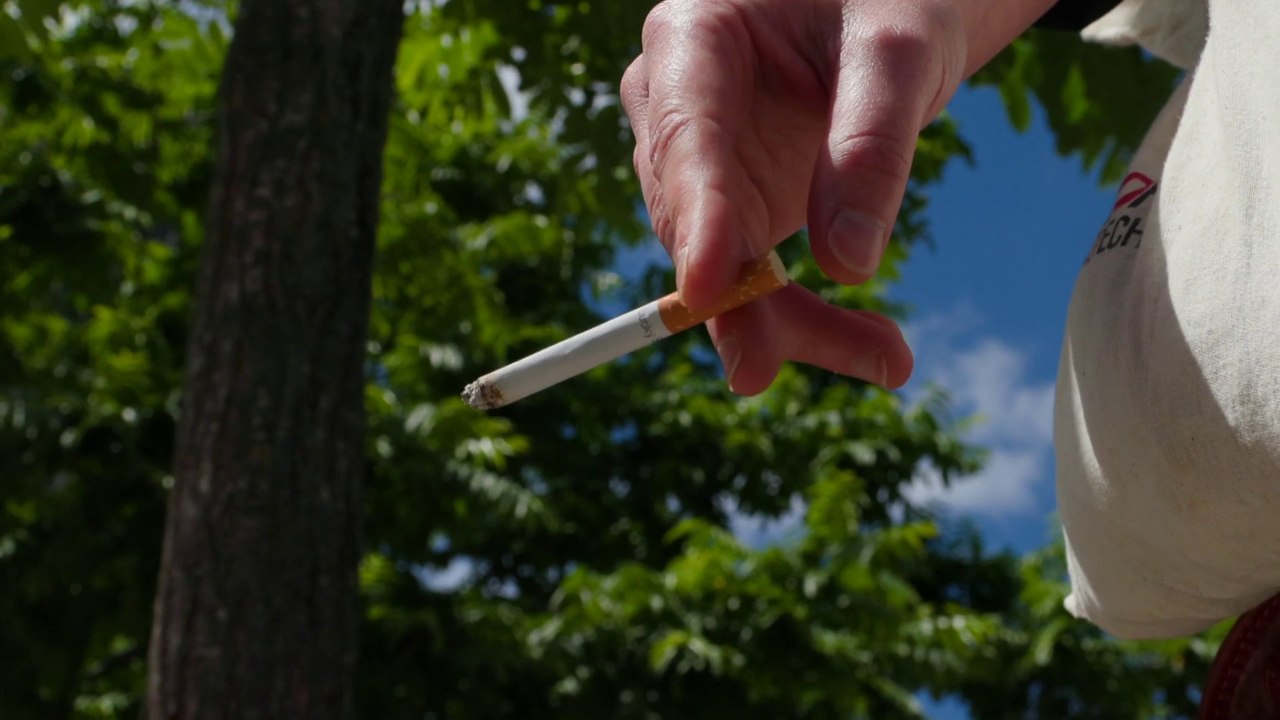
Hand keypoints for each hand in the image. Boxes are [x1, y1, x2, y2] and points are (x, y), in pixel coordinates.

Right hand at [621, 0, 1052, 393]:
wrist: (879, 8)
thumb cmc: (886, 0)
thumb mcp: (898, 51)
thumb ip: (871, 145)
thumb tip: (848, 269)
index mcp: (693, 38)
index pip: (686, 134)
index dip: (698, 214)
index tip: (708, 285)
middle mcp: (674, 108)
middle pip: (693, 222)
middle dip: (749, 301)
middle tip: (797, 366)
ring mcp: (699, 165)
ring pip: (719, 268)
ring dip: (791, 324)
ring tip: (889, 359)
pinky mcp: (732, 206)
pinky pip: (751, 278)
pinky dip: (804, 317)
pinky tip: (874, 347)